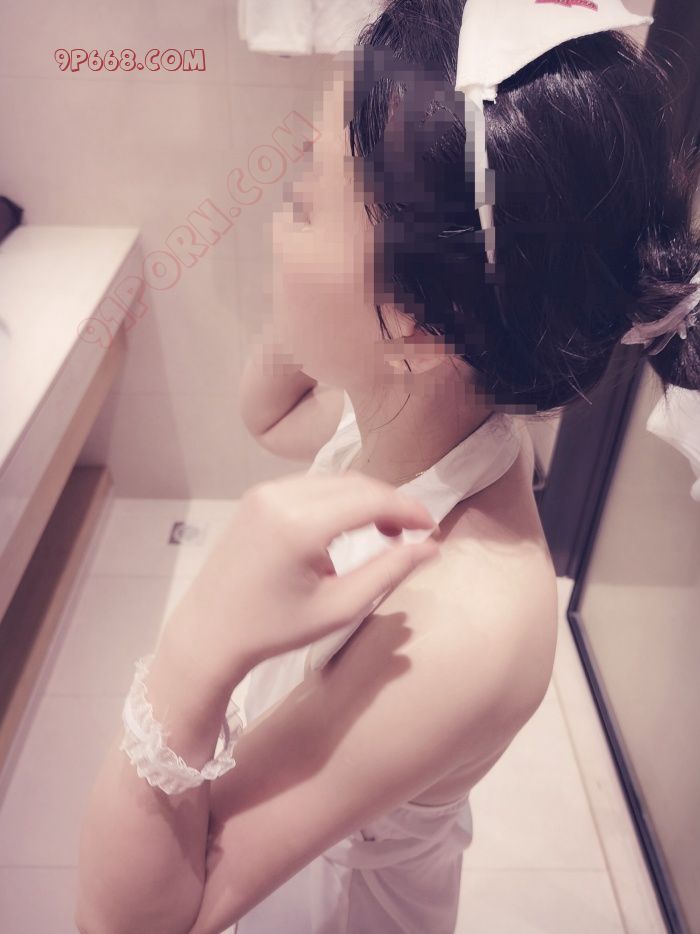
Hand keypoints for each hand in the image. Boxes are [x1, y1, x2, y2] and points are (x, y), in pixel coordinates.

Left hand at [161, 471, 440, 687]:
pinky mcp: (257, 496)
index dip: (409, 509)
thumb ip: (387, 573)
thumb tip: (429, 547)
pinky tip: (348, 527)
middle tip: (412, 533)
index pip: (371, 500)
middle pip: (355, 484)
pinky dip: (338, 500)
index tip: (432, 528)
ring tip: (385, 531)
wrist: (209, 631)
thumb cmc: (274, 630)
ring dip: (365, 499)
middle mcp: (280, 497)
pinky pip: (311, 486)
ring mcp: (264, 492)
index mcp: (299, 526)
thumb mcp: (338, 608)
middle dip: (390, 503)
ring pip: (334, 481)